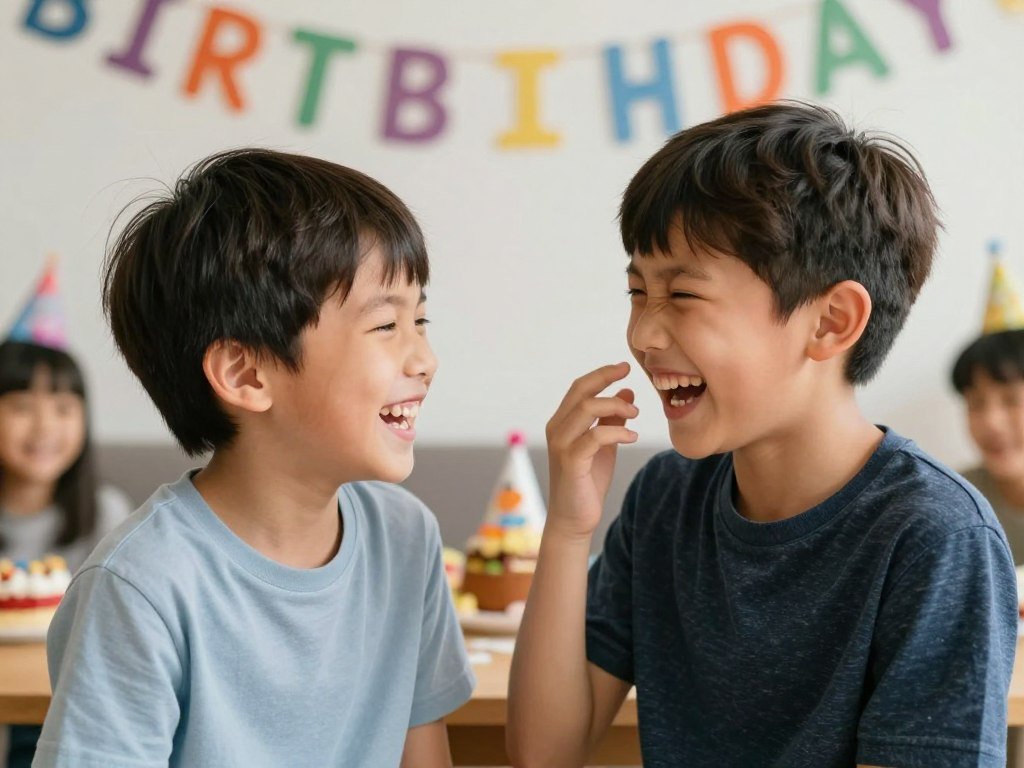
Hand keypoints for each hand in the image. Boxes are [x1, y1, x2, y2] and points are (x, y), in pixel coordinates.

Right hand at [545, 362, 638, 539]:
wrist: (574, 519)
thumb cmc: (588, 481)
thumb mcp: (604, 445)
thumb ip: (611, 419)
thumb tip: (626, 392)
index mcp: (562, 422)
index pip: (579, 388)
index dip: (601, 374)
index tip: (625, 366)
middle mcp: (557, 429)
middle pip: (580, 392)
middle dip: (606, 378)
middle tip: (632, 378)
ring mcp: (561, 445)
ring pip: (586, 409)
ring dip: (615, 406)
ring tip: (635, 415)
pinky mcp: (571, 462)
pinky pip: (595, 436)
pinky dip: (617, 432)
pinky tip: (631, 437)